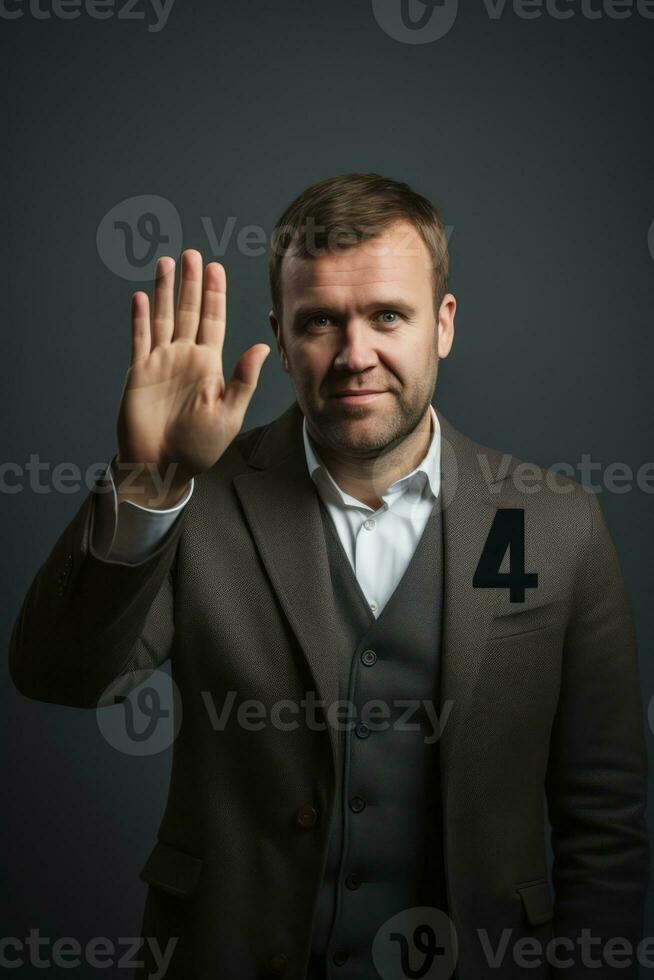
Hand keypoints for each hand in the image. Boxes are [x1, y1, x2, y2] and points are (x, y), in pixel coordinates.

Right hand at [114, 250, 269, 507]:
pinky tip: (142, 297)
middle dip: (191, 283)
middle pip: (188, 311)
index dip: (214, 295)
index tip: (216, 268)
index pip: (213, 321)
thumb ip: (244, 380)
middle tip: (193, 254)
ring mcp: (161, 362)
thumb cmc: (199, 447)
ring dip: (165, 291)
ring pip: (164, 318)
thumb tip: (262, 347)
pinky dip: (141, 318)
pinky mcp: (139, 372)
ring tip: (167, 263)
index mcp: (209, 365)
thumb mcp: (228, 414)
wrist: (163, 466)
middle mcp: (185, 358)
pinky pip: (139, 339)